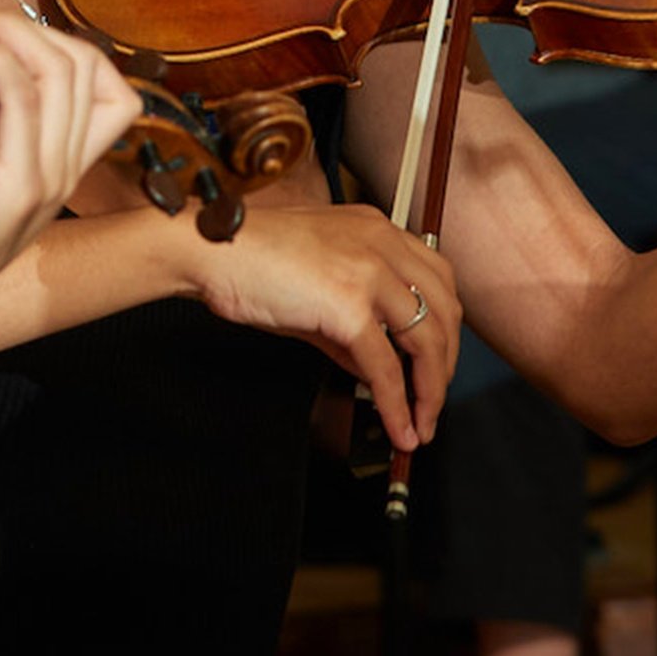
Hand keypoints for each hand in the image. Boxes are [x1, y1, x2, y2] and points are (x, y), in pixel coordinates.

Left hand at [0, 14, 143, 423]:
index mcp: (55, 172)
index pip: (111, 93)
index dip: (69, 50)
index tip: (2, 42)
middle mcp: (61, 177)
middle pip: (90, 71)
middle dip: (28, 29)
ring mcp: (41, 185)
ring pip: (62, 76)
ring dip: (6, 35)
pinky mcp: (8, 191)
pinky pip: (21, 100)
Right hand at [185, 203, 459, 451]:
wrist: (210, 250)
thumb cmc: (249, 261)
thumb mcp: (316, 286)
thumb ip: (353, 325)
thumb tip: (376, 370)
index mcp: (377, 229)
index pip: (437, 278)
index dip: (446, 324)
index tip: (438, 358)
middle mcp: (382, 244)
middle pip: (445, 309)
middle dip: (446, 362)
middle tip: (433, 399)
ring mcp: (369, 273)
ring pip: (426, 340)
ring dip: (430, 391)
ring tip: (422, 424)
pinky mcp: (348, 307)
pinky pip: (385, 367)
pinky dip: (397, 404)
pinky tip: (400, 426)